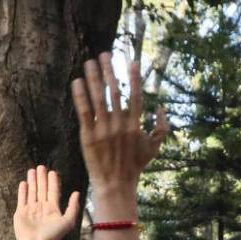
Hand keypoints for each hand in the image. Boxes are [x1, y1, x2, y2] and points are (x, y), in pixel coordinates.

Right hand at [14, 166, 79, 239]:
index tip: (52, 172)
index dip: (53, 182)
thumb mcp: (68, 220)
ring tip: (32, 170)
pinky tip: (24, 183)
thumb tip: (76, 192)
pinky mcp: (21, 213)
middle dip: (42, 178)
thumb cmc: (53, 235)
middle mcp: (42, 208)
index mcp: (53, 209)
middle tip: (41, 166)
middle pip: (42, 189)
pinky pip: (22, 199)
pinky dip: (23, 191)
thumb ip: (72, 206)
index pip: (53, 192)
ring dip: (32, 182)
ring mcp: (31, 210)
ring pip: (32, 192)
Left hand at [71, 54, 168, 212]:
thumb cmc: (135, 166)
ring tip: (89, 62)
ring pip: (98, 98)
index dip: (134, 78)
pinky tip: (76, 81)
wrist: (116, 184)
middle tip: (105, 55)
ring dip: (93, 78)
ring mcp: (103, 130)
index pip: (136, 96)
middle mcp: (120, 125)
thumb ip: (162, 128)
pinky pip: (83, 112)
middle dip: (109, 71)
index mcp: (135, 126)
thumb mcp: (154, 148)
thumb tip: (163, 108)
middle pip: (115, 92)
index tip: (131, 61)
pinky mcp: (88, 136)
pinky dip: (79, 96)